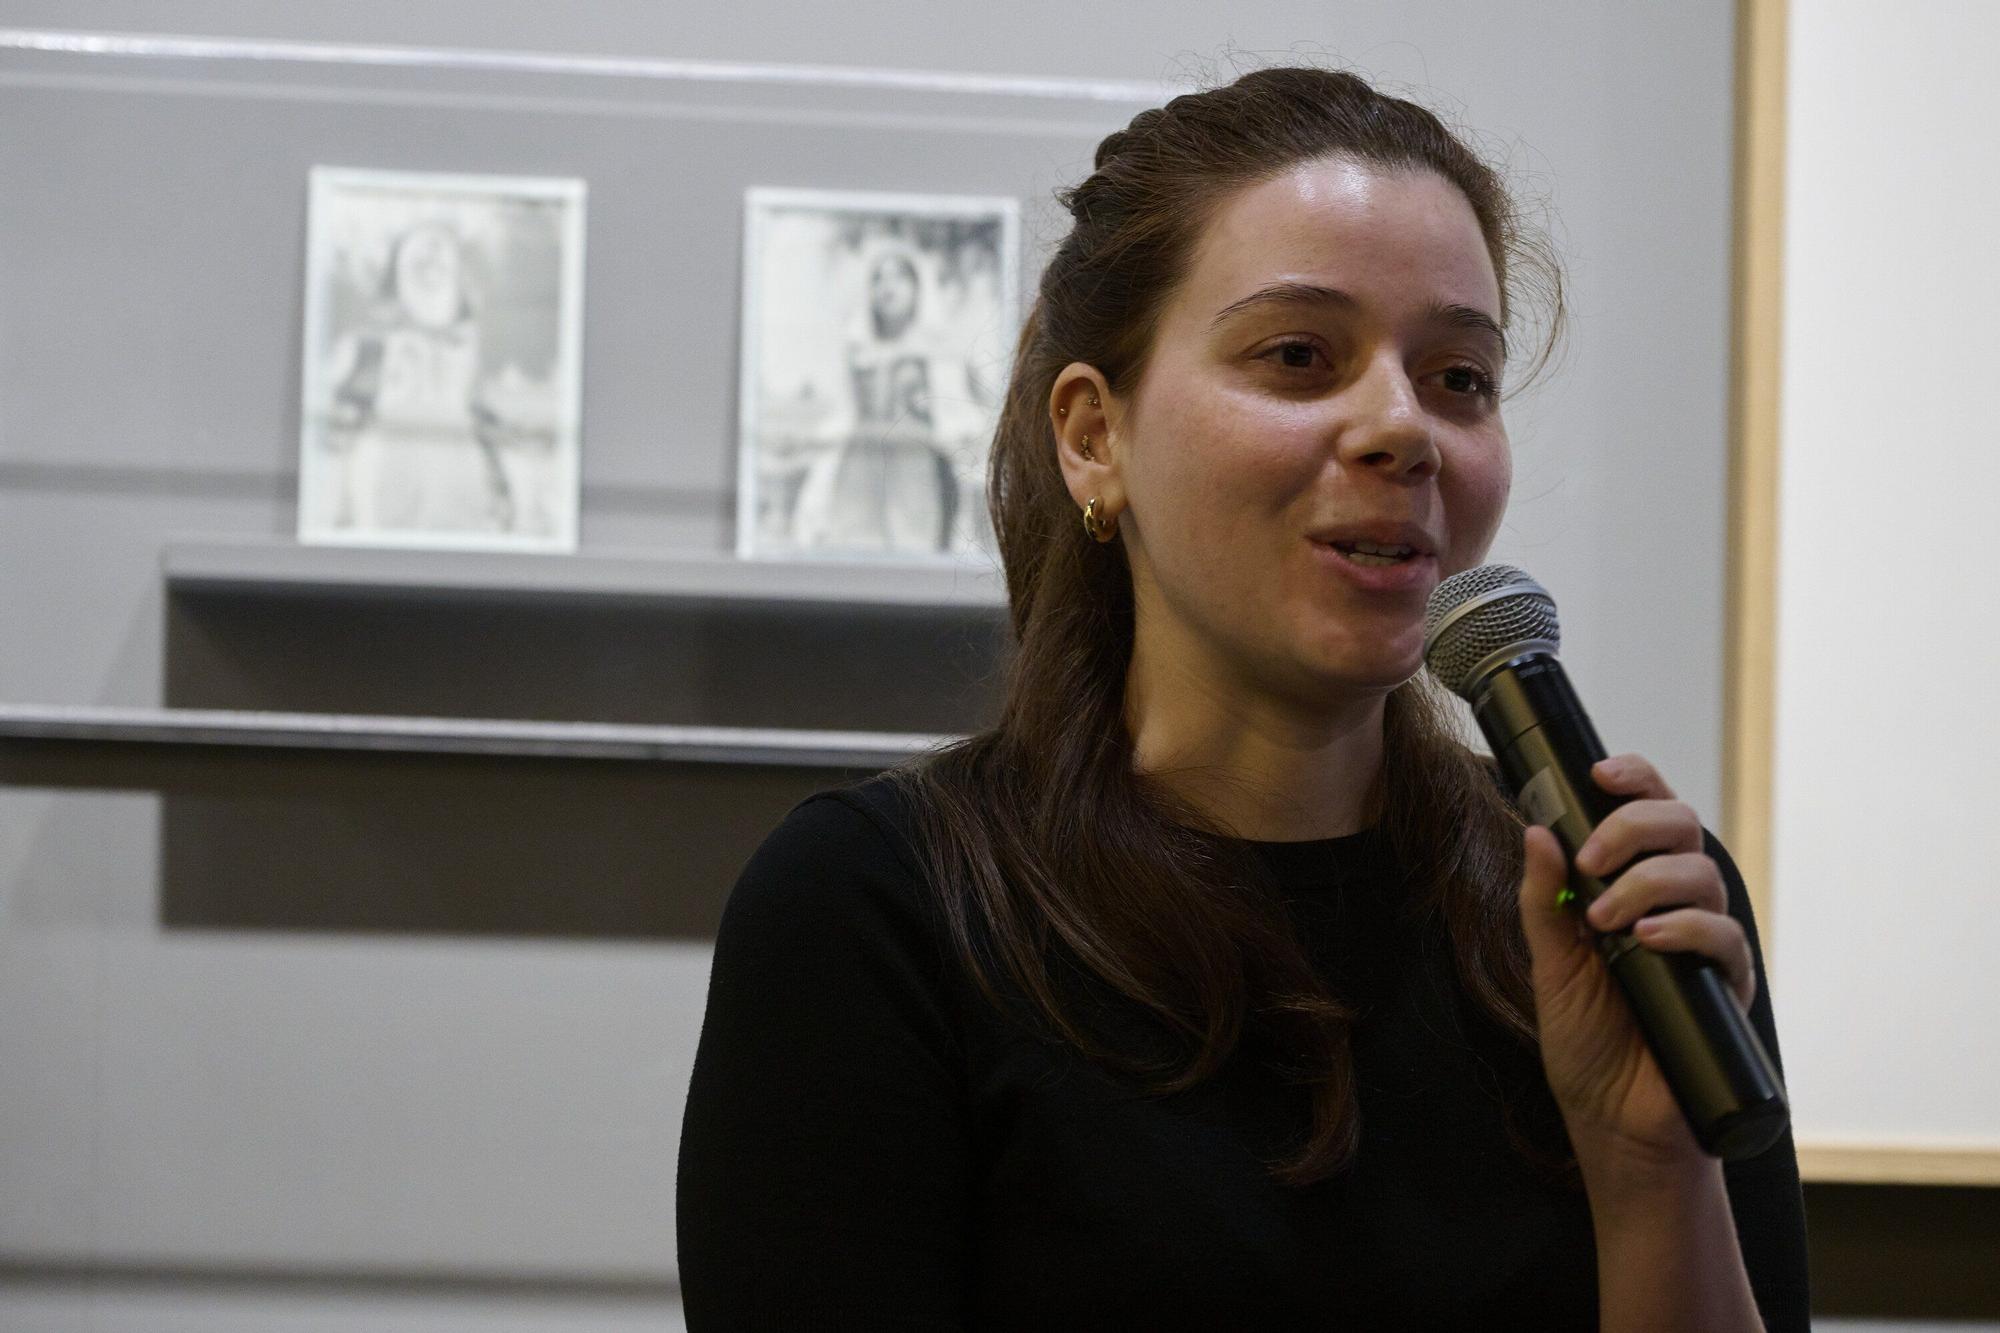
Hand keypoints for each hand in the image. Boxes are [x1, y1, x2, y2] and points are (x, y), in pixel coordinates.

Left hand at [1516, 753, 1756, 1172]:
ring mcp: (1703, 943)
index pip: (1647, 812)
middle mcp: (1674, 905)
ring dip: (1649, 882)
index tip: (1599, 773)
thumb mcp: (1550, 963)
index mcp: (1631, 887)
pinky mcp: (1726, 985)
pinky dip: (1685, 927)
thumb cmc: (1587, 1042)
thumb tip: (1537, 829)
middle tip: (1593, 861)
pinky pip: (1724, 936)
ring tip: (1606, 919)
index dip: (1633, 779)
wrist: (1614, 1122)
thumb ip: (1544, 900)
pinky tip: (1647, 939)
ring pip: (1702, 873)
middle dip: (1634, 827)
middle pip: (1681, 826)